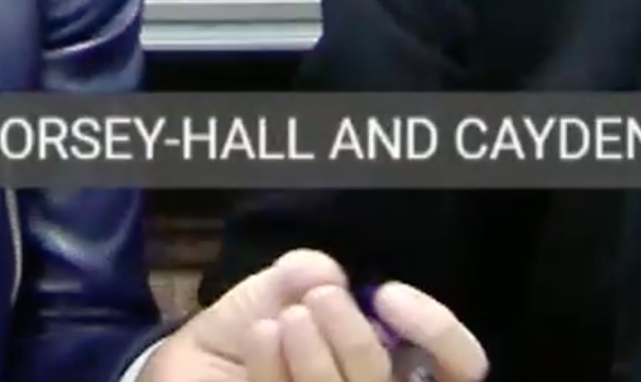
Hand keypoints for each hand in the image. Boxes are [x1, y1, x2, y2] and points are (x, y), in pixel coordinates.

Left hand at [136, 249, 487, 381]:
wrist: (182, 375)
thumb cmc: (242, 341)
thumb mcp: (268, 294)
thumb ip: (298, 275)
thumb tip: (325, 270)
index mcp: (390, 365)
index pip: (459, 366)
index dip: (438, 331)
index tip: (386, 293)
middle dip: (357, 337)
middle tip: (319, 298)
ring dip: (319, 356)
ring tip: (284, 318)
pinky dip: (276, 368)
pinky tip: (261, 336)